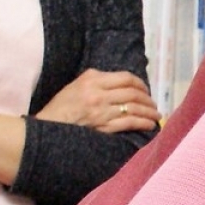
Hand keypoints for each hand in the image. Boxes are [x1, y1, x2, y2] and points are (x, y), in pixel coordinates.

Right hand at [35, 70, 159, 132]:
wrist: (48, 125)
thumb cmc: (62, 105)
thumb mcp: (77, 85)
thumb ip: (98, 81)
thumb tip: (122, 83)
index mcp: (92, 79)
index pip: (125, 78)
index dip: (140, 84)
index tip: (145, 90)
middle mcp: (98, 93)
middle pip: (133, 93)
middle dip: (148, 99)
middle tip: (153, 104)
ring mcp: (102, 111)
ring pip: (134, 108)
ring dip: (149, 112)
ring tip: (156, 115)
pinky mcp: (103, 126)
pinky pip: (130, 123)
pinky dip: (143, 123)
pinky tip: (150, 125)